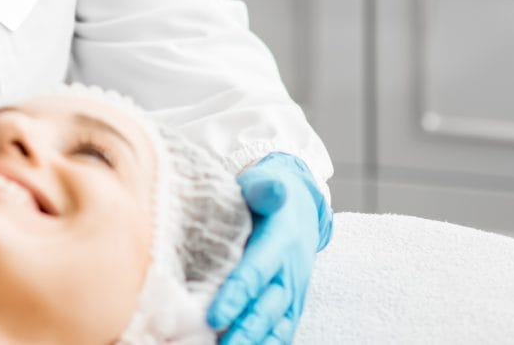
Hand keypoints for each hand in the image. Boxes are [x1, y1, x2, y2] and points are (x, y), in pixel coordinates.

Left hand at [208, 152, 332, 344]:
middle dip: (243, 332)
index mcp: (280, 242)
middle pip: (265, 309)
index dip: (235, 296)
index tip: (213, 316)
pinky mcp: (290, 307)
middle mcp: (290, 273)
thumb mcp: (263, 185)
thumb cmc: (266, 196)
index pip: (255, 273)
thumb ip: (263, 189)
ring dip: (254, 343)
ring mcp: (292, 294)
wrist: (299, 207)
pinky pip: (281, 333)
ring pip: (275, 328)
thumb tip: (274, 188)